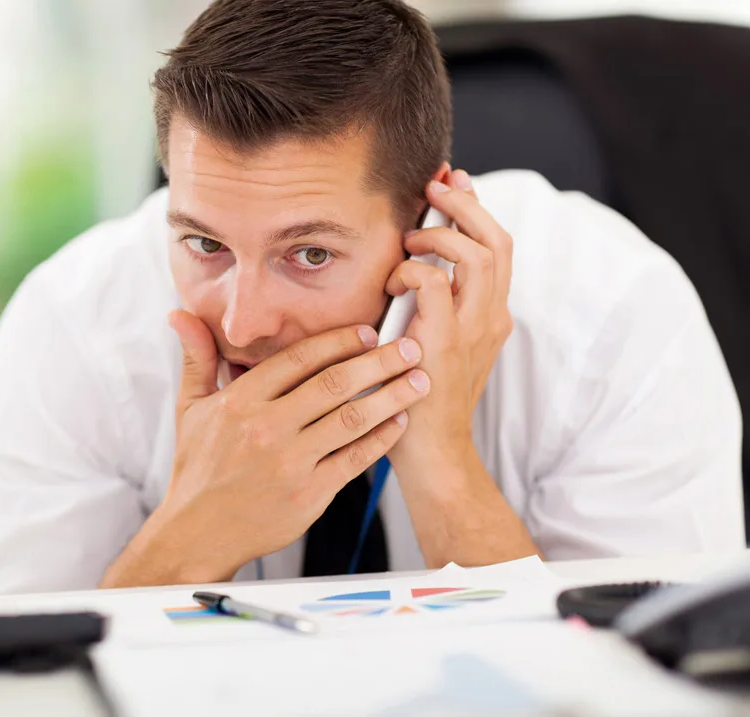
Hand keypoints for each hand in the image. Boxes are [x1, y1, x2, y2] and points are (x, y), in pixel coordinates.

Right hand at [144, 311, 430, 582]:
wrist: (198, 533)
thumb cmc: (198, 469)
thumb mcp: (190, 409)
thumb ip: (196, 359)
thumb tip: (180, 315)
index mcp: (241, 401)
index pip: (300, 358)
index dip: (339, 341)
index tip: (368, 332)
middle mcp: (268, 428)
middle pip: (335, 383)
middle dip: (380, 361)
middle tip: (410, 346)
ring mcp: (291, 462)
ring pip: (353, 418)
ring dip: (392, 395)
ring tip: (419, 380)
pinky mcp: (309, 493)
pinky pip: (355, 458)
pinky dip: (381, 438)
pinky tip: (399, 422)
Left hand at [387, 169, 513, 462]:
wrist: (433, 452)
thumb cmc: (421, 398)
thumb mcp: (434, 343)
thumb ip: (431, 307)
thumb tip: (409, 265)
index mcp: (491, 315)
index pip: (496, 247)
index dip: (477, 208)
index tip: (453, 183)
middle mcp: (492, 317)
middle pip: (497, 240)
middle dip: (465, 204)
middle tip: (436, 186)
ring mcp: (474, 330)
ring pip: (477, 254)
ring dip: (440, 233)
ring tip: (410, 235)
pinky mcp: (446, 342)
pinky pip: (434, 283)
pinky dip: (411, 271)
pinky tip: (392, 282)